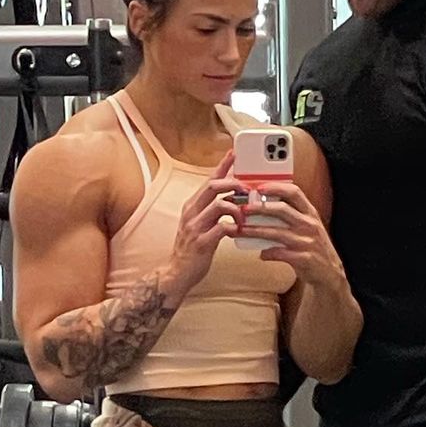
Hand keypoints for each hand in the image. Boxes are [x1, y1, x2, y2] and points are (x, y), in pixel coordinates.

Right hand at [169, 151, 245, 289]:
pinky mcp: (202, 242)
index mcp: (192, 206)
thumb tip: (234, 198)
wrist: (177, 273)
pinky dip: (234, 227)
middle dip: (233, 183)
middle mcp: (191, 212)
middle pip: (212, 186)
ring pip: (219, 204)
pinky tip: (238, 232)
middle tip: (248, 188)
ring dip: (237, 208)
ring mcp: (195, 227)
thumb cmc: (193, 248)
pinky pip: (222, 228)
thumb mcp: (200, 224)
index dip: (222, 165)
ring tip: (244, 217)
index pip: (208, 179)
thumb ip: (214, 210)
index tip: (234, 153)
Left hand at [241, 182, 346, 288]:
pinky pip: (280, 254)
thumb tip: (262, 205)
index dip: (276, 188)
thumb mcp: (307, 226)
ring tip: (240, 230)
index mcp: (310, 213)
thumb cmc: (313, 246)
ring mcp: (307, 242)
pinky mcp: (304, 258)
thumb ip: (290, 215)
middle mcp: (309, 225)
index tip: (259, 187)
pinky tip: (261, 254)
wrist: (329, 273)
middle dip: (260, 208)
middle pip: (282, 210)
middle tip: (243, 209)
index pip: (294, 192)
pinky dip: (268, 253)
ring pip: (276, 233)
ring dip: (255, 231)